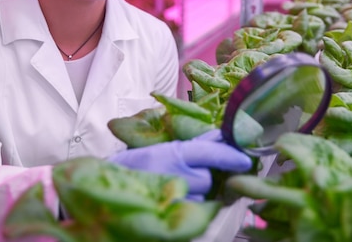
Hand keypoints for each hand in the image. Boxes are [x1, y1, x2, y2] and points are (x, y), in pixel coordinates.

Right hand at [109, 130, 251, 197]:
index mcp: (173, 153)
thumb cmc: (136, 166)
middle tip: (188, 176)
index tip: (245, 160)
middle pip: (209, 179)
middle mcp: (175, 174)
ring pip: (201, 196)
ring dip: (196, 194)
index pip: (209, 152)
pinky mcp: (172, 215)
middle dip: (205, 178)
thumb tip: (221, 137)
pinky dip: (190, 206)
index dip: (230, 155)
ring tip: (176, 189)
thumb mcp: (163, 150)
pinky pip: (192, 210)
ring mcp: (173, 197)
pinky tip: (176, 200)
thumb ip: (193, 145)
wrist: (106, 188)